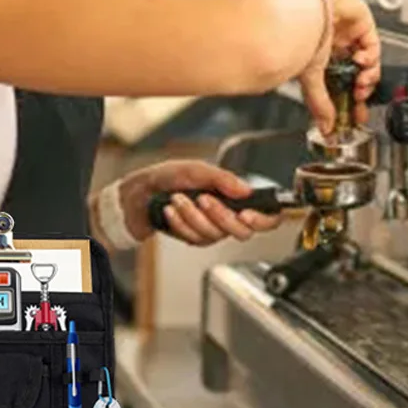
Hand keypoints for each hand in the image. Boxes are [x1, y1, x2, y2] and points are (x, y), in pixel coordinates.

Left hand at [118, 159, 281, 246]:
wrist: (141, 192)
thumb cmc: (168, 177)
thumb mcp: (196, 169)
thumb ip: (223, 179)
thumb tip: (246, 189)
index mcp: (234, 196)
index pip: (266, 215)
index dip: (264, 219)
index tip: (247, 214)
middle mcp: (227, 214)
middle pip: (242, 231)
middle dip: (220, 215)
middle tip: (202, 199)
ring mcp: (211, 228)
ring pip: (215, 235)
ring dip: (192, 216)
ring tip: (177, 199)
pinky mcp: (195, 238)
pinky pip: (195, 239)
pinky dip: (181, 223)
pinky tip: (171, 210)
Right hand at [296, 0, 380, 134]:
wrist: (304, 7)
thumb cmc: (298, 34)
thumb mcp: (310, 77)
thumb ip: (320, 104)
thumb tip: (325, 128)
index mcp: (316, 56)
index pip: (336, 81)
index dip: (346, 98)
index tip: (352, 114)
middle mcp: (331, 43)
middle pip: (354, 72)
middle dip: (359, 90)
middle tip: (360, 104)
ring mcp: (347, 33)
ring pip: (367, 59)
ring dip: (366, 75)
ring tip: (360, 84)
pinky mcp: (361, 21)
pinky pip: (373, 43)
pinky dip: (371, 56)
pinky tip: (361, 61)